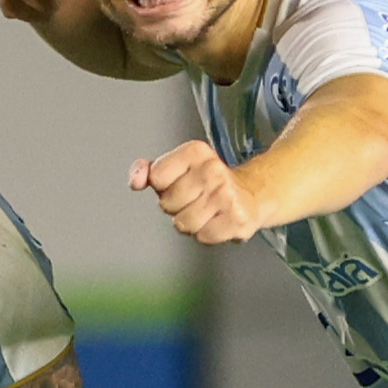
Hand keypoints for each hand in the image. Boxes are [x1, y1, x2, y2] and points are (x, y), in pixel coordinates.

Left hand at [129, 139, 264, 244]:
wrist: (252, 194)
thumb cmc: (206, 182)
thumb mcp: (177, 167)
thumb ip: (148, 171)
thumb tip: (135, 181)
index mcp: (195, 151)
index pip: (156, 177)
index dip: (163, 186)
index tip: (179, 182)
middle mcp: (212, 169)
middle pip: (166, 203)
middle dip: (175, 206)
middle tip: (194, 199)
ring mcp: (226, 194)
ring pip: (182, 223)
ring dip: (190, 223)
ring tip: (205, 211)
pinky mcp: (237, 218)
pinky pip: (202, 236)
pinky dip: (207, 234)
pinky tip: (217, 221)